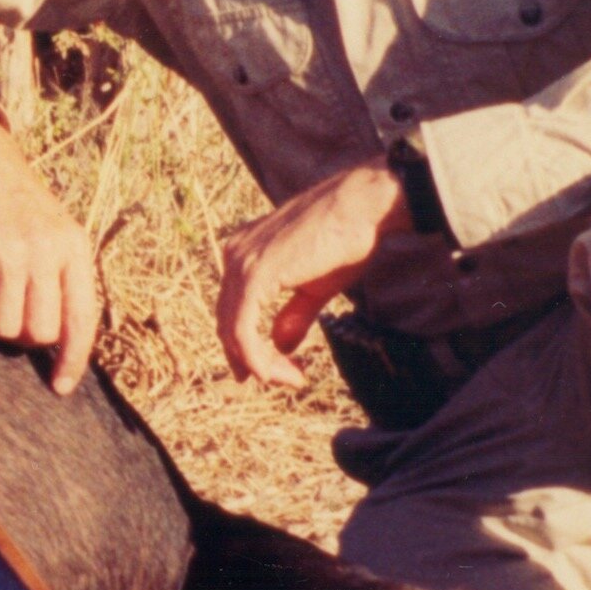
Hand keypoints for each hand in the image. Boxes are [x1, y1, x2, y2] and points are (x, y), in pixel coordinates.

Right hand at [0, 99, 101, 395]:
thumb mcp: (57, 231)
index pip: (81, 320)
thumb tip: (61, 339)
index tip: (60, 387)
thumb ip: (63, 277)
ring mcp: (10, 253)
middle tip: (11, 314)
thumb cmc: (19, 202)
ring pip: (4, 326)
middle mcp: (47, 252)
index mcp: (75, 249)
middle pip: (39, 332)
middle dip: (22, 337)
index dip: (72, 359)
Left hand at [215, 161, 408, 388]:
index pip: (233, 309)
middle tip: (283, 381)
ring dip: (259, 365)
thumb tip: (280, 346)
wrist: (363, 207)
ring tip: (290, 380)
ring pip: (233, 332)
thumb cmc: (346, 239)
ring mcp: (241, 263)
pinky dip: (256, 358)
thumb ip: (293, 315)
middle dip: (252, 360)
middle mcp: (234, 255)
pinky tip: (277, 373)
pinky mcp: (255, 275)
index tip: (271, 372)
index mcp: (244, 252)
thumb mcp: (314, 286)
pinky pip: (243, 330)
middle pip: (227, 323)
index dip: (247, 346)